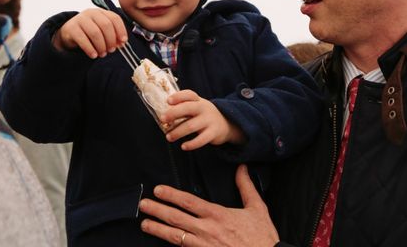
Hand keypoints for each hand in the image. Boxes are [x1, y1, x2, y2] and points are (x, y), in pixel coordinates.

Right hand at [53, 8, 127, 58]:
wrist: (69, 33)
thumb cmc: (89, 32)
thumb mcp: (102, 31)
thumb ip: (113, 35)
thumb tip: (122, 43)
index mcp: (101, 12)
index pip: (114, 18)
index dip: (121, 30)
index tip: (123, 42)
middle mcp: (91, 13)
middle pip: (106, 25)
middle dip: (111, 40)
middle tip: (112, 50)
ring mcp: (80, 19)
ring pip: (95, 33)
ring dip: (101, 46)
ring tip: (102, 54)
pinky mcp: (71, 28)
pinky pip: (83, 39)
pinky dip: (90, 49)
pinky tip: (93, 55)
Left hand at [139, 164, 278, 246]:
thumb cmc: (262, 236)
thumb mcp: (257, 208)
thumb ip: (246, 187)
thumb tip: (242, 168)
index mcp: (218, 215)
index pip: (189, 202)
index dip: (172, 195)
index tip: (159, 190)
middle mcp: (208, 230)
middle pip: (177, 219)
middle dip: (158, 211)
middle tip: (143, 205)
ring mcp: (205, 246)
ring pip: (176, 237)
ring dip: (158, 229)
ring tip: (145, 224)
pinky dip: (172, 246)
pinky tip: (162, 243)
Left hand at [161, 90, 245, 149]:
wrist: (226, 124)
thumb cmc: (203, 115)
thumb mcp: (196, 107)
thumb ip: (183, 108)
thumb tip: (164, 116)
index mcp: (198, 100)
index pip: (189, 94)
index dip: (178, 96)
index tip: (168, 101)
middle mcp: (203, 108)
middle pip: (188, 108)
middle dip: (174, 113)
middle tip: (163, 119)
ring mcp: (209, 120)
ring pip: (191, 126)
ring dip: (178, 132)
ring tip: (169, 137)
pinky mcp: (213, 133)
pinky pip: (201, 139)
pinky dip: (191, 144)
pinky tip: (183, 146)